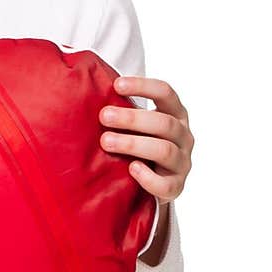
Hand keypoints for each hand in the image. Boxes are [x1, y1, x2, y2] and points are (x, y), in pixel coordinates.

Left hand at [99, 76, 193, 202]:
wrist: (154, 182)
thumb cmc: (140, 144)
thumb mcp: (137, 125)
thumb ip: (123, 111)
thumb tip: (87, 96)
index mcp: (175, 114)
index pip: (166, 93)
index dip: (143, 86)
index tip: (117, 85)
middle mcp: (184, 136)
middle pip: (164, 123)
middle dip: (132, 118)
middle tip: (104, 116)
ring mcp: (182, 162)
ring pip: (164, 150)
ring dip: (133, 144)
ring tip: (106, 141)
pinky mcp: (176, 186)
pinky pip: (166, 184)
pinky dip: (148, 177)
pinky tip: (131, 168)